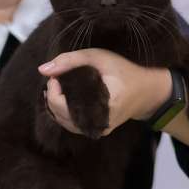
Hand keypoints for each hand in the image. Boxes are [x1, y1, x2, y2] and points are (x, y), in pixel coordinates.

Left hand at [39, 49, 171, 136]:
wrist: (146, 92)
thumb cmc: (124, 71)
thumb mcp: (99, 57)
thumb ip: (70, 60)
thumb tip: (43, 70)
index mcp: (103, 104)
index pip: (63, 105)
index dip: (52, 90)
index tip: (55, 76)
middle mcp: (101, 122)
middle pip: (61, 115)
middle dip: (52, 97)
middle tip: (56, 80)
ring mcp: (99, 129)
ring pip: (64, 123)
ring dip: (55, 106)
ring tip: (58, 89)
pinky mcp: (98, 131)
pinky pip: (72, 125)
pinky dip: (63, 113)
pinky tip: (64, 99)